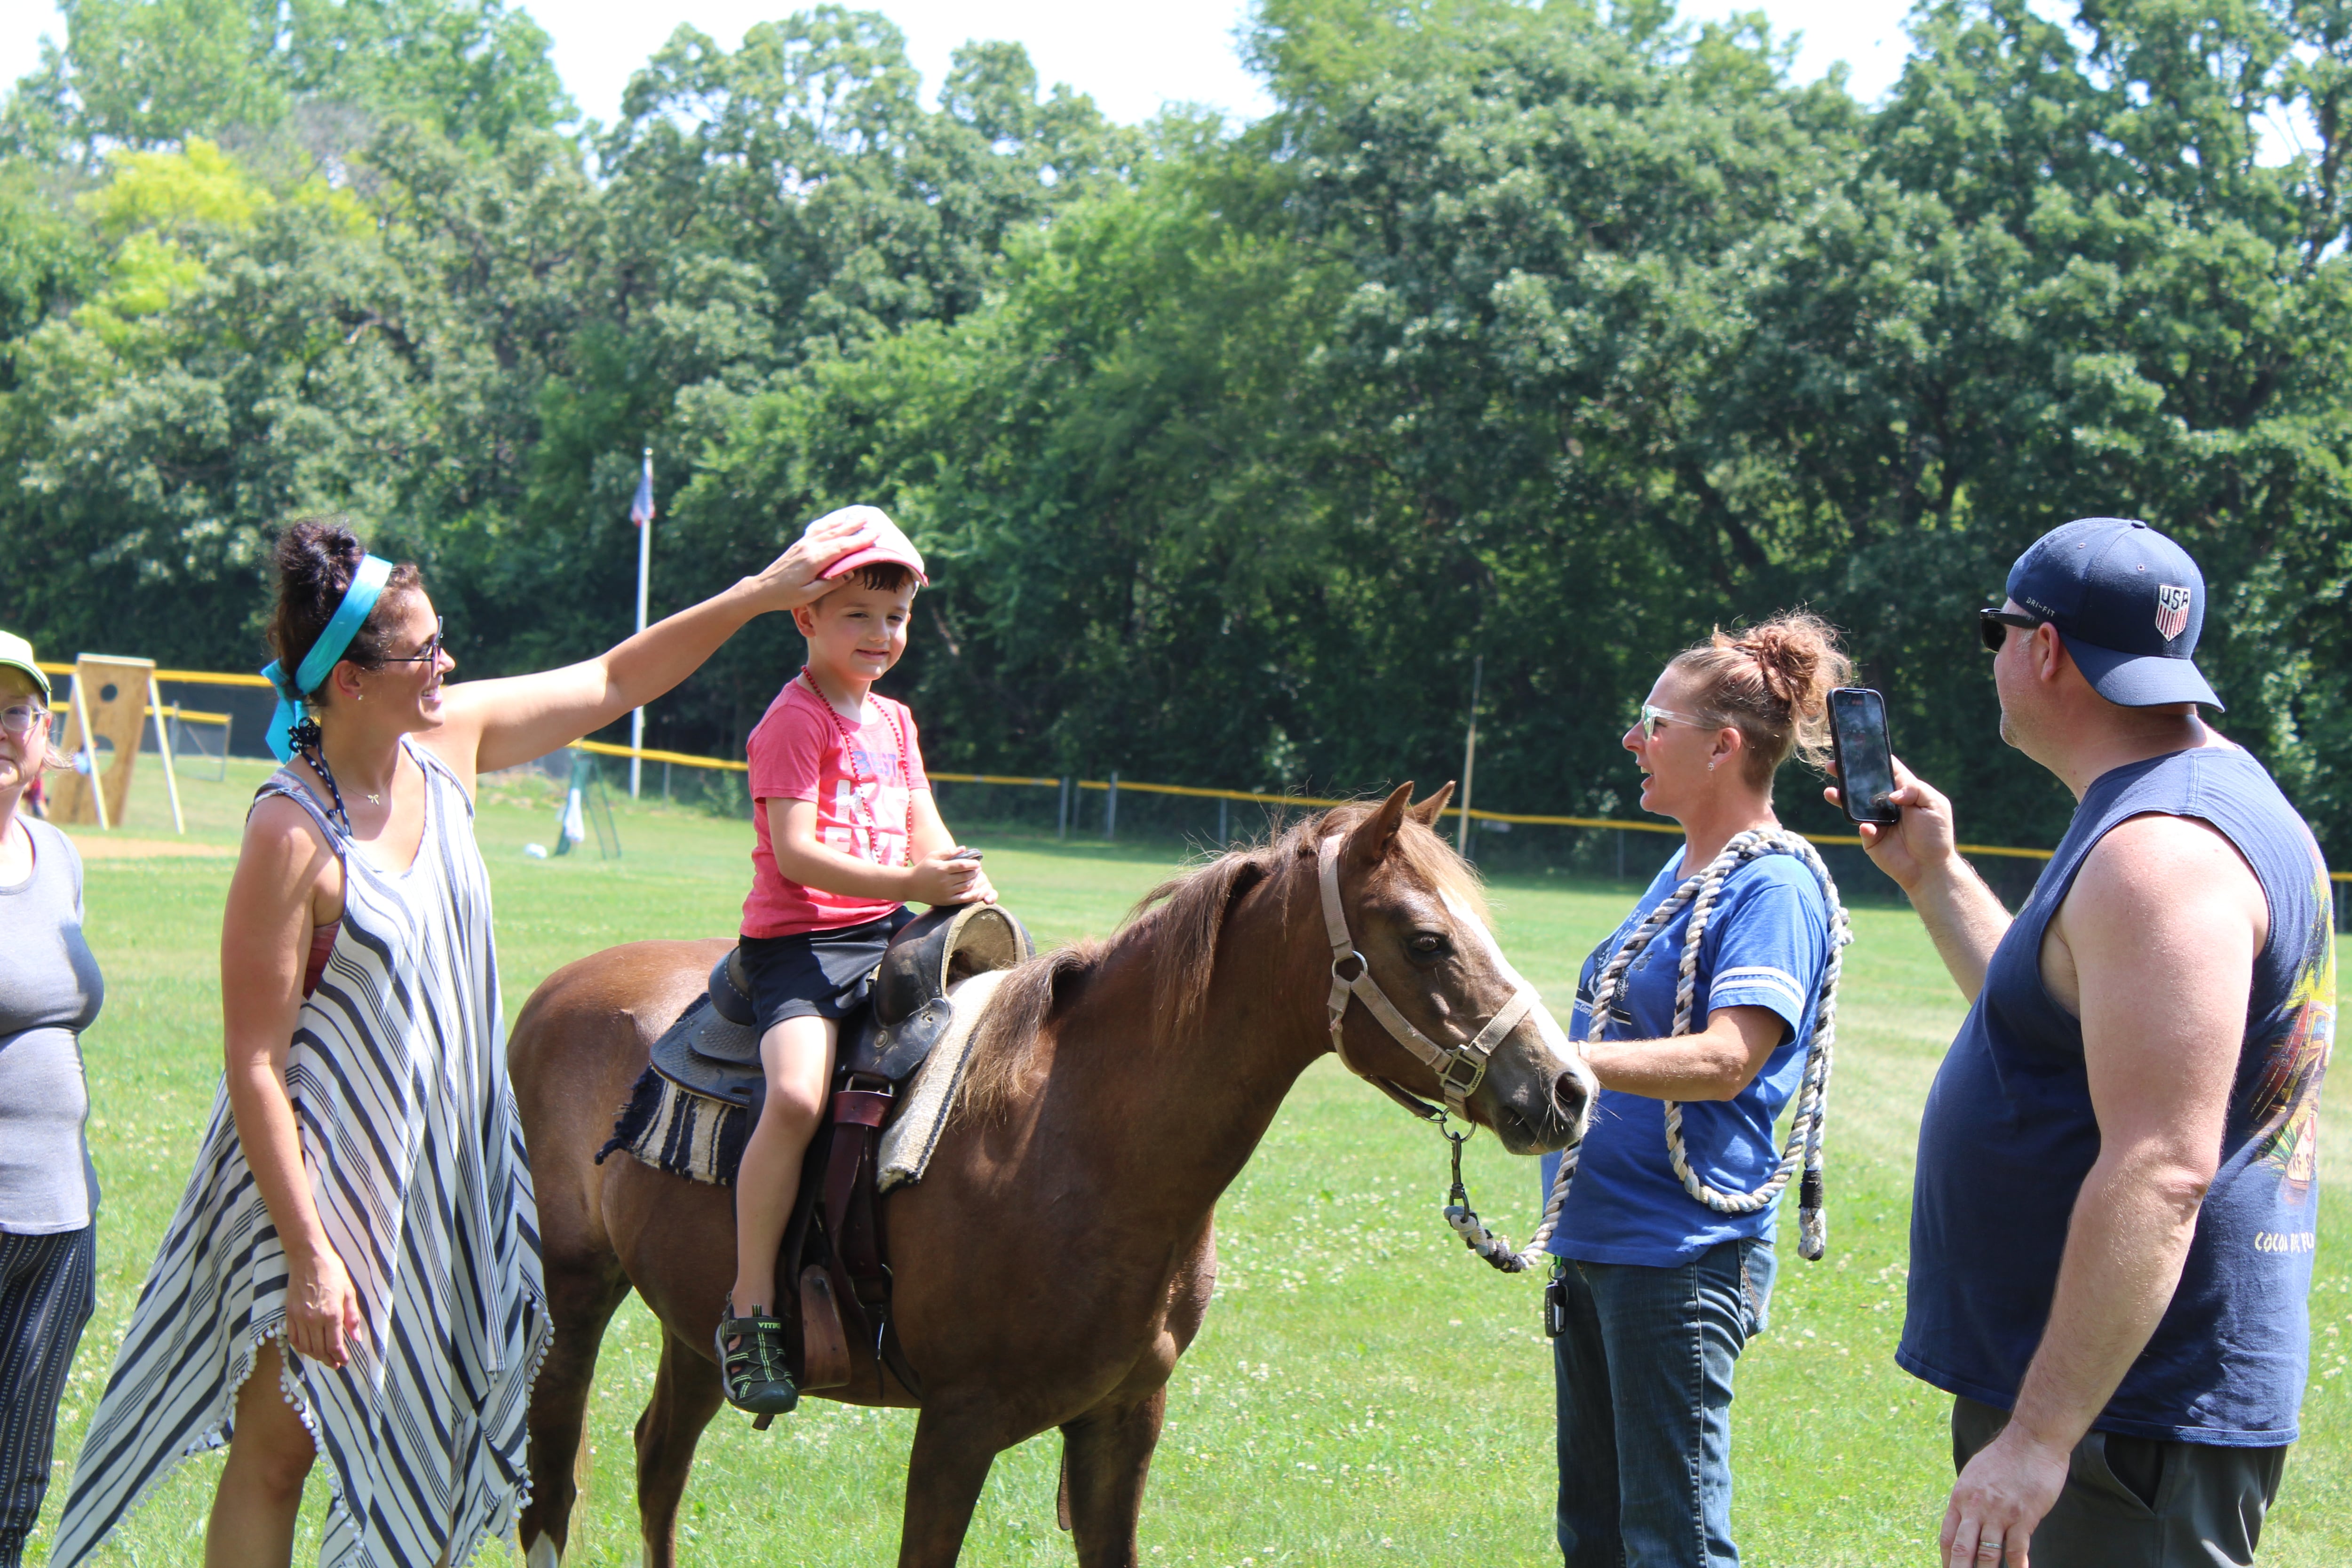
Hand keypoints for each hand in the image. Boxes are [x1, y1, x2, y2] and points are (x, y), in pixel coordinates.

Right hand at [285, 1241, 364, 1369]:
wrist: (308, 1258)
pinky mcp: (289, 1314)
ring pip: (306, 1347)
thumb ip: (353, 1317)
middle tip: (336, 1364)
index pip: (334, 1345)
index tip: (345, 1361)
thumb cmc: (332, 1272)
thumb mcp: (349, 1292)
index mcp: (331, 1314)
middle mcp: (313, 1319)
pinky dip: (301, 1347)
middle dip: (329, 1360)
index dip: (340, 1357)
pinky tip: (308, 1348)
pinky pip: (293, 1338)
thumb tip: (356, 1338)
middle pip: (319, 1350)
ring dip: (315, 1356)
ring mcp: (299, 1318)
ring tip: (324, 1358)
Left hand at [741, 506, 885, 612]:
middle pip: (837, 534)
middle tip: (871, 521)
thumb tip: (850, 572)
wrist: (761, 589)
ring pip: (828, 530)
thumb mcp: (809, 595)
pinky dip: (829, 525)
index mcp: (813, 560)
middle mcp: (809, 548)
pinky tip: (835, 522)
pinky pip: (817, 531)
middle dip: (855, 527)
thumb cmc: (785, 596)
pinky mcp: (798, 545)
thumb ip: (830, 583)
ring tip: (858, 517)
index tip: (875, 535)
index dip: (860, 540)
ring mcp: (803, 544)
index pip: (842, 547)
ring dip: (844, 523)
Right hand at [905, 849, 990, 905]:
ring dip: (973, 881)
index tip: (977, 863)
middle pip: (966, 876)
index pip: (962, 865)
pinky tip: (977, 891)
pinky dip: (972, 895)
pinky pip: (963, 899)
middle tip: (977, 869)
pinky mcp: (946, 901)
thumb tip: (964, 848)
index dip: (972, 864)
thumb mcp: (933, 856)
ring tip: (974, 877)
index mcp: (942, 868)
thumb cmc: (923, 868)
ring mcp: (946, 892)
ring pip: (966, 886)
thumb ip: (949, 852)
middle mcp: (945, 881)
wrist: (911, 886)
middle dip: (974, 872)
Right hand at [1826, 753, 1957, 893]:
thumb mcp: (1935, 805)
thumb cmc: (1936, 834)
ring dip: (1841, 797)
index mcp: (1903, 791)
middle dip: (1847, 774)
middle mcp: (1887, 803)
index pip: (1886, 769)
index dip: (1872, 758)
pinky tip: (1869, 828)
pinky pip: (1861, 828)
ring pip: (1854, 805)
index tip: (1856, 747)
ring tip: (1830, 791)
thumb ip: (1916, 790)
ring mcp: (1876, 820)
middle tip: (1832, 765)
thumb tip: (1891, 794)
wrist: (1930, 868)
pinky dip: (1863, 827)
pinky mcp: (1870, 838)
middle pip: (1863, 784)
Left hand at [1940, 1424, 2068, 1567]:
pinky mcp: (2024, 1516)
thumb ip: (1969, 1501)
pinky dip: (2017, 1566)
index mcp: (1961, 1498)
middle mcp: (1976, 1507)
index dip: (1947, 1560)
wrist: (2031, 1440)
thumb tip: (1965, 1521)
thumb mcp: (1975, 1476)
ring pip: (1988, 1554)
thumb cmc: (2004, 1458)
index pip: (1948, 1537)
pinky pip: (2017, 1548)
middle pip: (1963, 1550)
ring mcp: (1999, 1513)